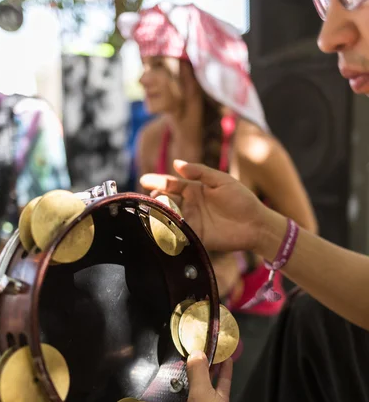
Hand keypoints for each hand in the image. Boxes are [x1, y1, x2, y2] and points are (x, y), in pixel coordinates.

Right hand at [140, 160, 266, 252]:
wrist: (256, 225)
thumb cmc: (242, 200)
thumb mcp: (222, 181)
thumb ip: (200, 172)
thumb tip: (176, 164)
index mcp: (195, 190)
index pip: (172, 184)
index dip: (157, 182)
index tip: (144, 180)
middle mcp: (190, 205)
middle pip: (166, 201)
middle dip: (156, 199)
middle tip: (152, 199)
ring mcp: (192, 221)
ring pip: (169, 217)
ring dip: (159, 214)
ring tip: (154, 212)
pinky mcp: (196, 237)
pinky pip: (178, 234)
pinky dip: (168, 231)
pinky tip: (162, 228)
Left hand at [171, 350, 241, 401]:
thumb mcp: (200, 395)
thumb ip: (196, 372)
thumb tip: (194, 353)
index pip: (168, 386)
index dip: (173, 369)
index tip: (177, 354)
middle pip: (187, 385)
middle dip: (194, 367)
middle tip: (196, 348)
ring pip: (204, 387)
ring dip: (210, 370)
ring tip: (213, 351)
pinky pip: (217, 392)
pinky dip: (221, 378)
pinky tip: (227, 363)